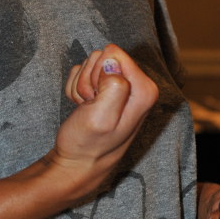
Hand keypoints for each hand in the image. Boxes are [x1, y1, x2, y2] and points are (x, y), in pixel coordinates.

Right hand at [46, 45, 157, 195]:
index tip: (98, 98)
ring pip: (91, 64)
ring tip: (88, 109)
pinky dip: (77, 90)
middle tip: (91, 105)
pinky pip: (83, 74)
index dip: (98, 74)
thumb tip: (112, 60)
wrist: (75, 165)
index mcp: (144, 90)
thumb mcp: (102, 117)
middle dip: (89, 79)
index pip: (113, 54)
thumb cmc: (88, 145)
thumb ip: (113, 85)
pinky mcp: (104, 89)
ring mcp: (120, 87)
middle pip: (103, 57)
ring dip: (82, 86)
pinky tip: (84, 108)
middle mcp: (137, 86)